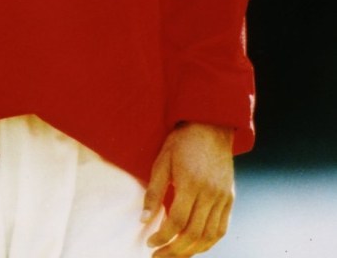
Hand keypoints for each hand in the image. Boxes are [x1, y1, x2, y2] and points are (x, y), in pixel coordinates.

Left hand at [141, 122, 234, 256]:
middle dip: (174, 250)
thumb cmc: (182, 142)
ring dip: (191, 251)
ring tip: (173, 255)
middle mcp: (210, 193)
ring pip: (209, 236)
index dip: (163, 236)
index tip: (149, 243)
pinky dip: (208, 243)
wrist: (210, 126)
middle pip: (193, 233)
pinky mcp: (229, 198)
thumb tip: (143, 219)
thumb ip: (154, 192)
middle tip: (158, 256)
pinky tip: (194, 247)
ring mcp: (223, 197)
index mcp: (191, 183)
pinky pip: (221, 229)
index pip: (177, 221)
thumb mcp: (162, 161)